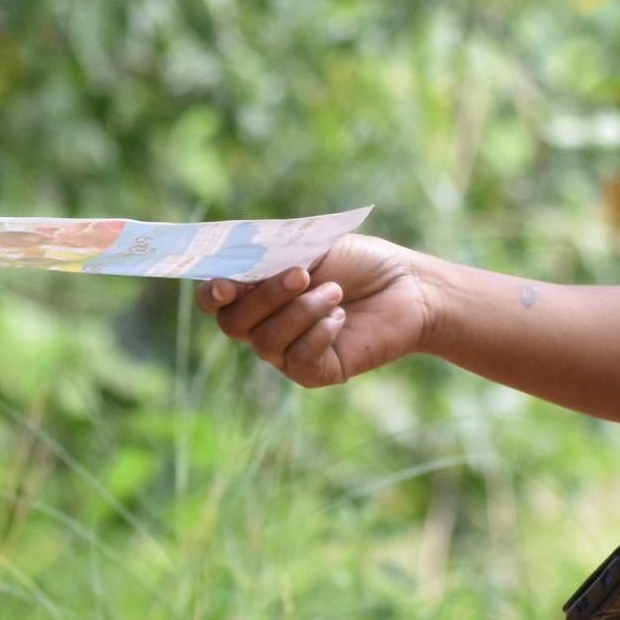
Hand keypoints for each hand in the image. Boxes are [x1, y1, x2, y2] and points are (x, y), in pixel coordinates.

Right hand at [201, 233, 432, 386]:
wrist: (408, 286)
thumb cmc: (359, 262)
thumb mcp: (312, 247)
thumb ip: (272, 254)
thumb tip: (237, 263)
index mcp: (257, 290)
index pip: (215, 299)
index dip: (211, 294)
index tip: (227, 285)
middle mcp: (265, 324)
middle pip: (233, 323)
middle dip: (265, 297)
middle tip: (302, 274)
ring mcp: (287, 352)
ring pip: (265, 342)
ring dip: (302, 311)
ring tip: (336, 293)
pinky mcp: (315, 372)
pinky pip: (297, 360)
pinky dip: (319, 333)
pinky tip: (341, 318)